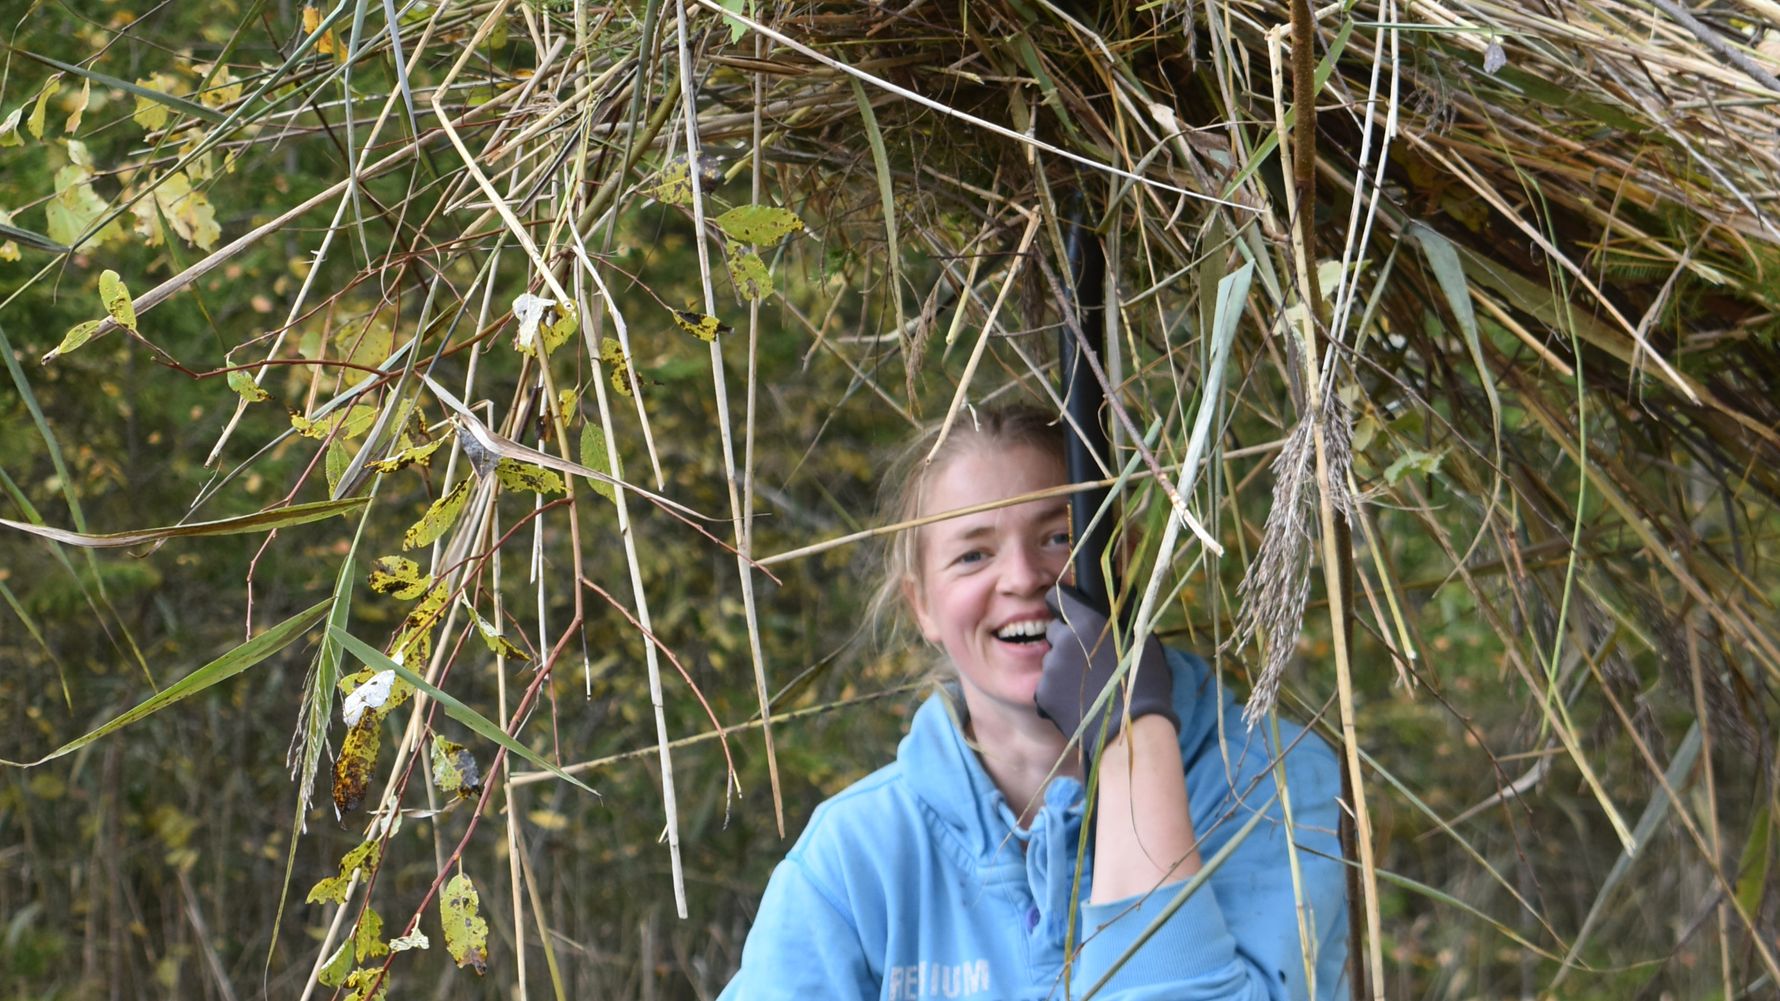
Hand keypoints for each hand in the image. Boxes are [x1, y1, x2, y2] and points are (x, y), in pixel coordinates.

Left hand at [1035, 585, 1177, 759]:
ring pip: (1051, 660)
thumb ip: (1118, 622)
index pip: (1058, 598)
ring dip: (1063, 667)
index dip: (1062, 605)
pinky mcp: (1042, 693)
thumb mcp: (1141, 642)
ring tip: (1087, 686)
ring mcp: (1050, 668)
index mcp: (1087, 623)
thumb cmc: (1145, 684)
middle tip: (1086, 659)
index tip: (1067, 611)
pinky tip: (1078, 703)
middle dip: (1066, 640)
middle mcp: (1064, 640)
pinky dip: (1057, 693)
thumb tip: (1110, 610)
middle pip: (1054, 631)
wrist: (1131, 730)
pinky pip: (1046, 686)